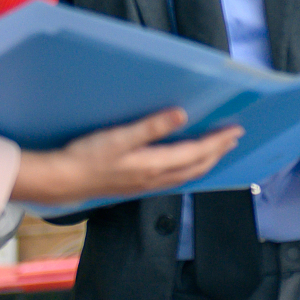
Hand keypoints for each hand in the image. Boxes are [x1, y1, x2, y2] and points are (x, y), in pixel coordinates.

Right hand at [11, 109, 240, 206]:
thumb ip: (152, 126)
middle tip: (234, 138)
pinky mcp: (139, 185)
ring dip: (207, 161)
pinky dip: (190, 168)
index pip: (197, 152)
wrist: (63, 181)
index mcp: (155, 165)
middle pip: (198, 166)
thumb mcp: (120, 137)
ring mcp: (148, 184)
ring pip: (188, 174)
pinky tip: (187, 163)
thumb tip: (181, 114)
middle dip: (218, 152)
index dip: (218, 141)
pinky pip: (176, 178)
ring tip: (218, 150)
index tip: (236, 131)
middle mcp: (156, 178)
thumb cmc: (88, 157)